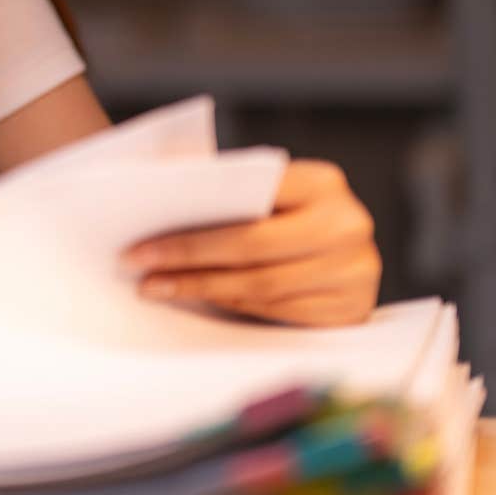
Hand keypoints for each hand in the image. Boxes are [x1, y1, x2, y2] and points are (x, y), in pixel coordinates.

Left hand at [122, 159, 380, 326]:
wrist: (347, 239)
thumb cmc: (287, 208)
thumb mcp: (266, 187)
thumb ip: (226, 187)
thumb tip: (152, 194)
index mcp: (323, 183)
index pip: (248, 206)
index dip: (191, 232)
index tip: (139, 246)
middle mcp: (348, 225)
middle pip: (252, 249)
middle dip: (188, 262)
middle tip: (140, 273)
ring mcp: (356, 271)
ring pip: (262, 286)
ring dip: (203, 290)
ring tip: (158, 288)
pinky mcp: (353, 308)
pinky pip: (279, 312)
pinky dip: (234, 305)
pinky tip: (201, 299)